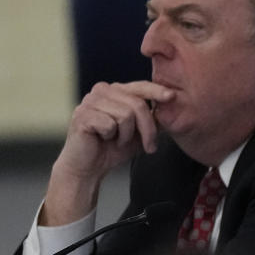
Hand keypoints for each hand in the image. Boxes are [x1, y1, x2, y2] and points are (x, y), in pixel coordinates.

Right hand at [41, 81, 173, 225]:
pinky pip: (110, 124)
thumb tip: (172, 106)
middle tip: (149, 146)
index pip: (140, 87)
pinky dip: (111, 137)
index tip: (172, 97)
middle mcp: (102, 91)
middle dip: (148, 129)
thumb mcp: (141, 132)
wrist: (90, 167)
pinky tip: (103, 139)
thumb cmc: (114, 148)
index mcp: (116, 91)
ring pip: (125, 115)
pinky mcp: (82, 115)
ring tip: (117, 140)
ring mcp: (90, 101)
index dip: (157, 91)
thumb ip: (153, 119)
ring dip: (127, 135)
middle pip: (137, 104)